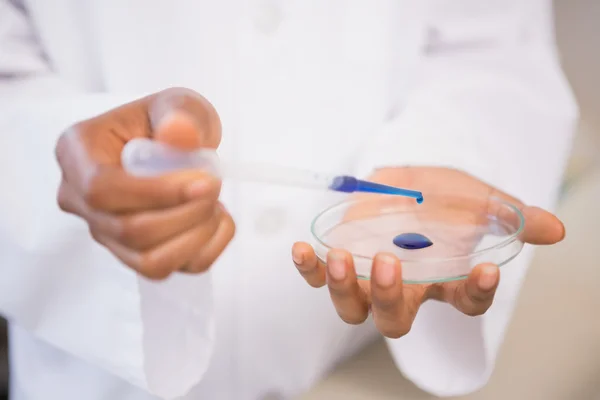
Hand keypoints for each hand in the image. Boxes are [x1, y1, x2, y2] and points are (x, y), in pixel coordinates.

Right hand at [55, 87, 234, 278]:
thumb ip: (181, 113)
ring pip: (149, 261)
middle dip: (186, 213)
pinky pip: (170, 270)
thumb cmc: (167, 121)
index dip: (156, 193)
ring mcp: (106, 234)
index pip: (102, 190)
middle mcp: (81, 200)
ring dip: (196, 235)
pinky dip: (205, 249)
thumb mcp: (178, 103)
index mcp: (78, 153)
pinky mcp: (133, 255)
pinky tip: (216, 218)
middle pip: (128, 231)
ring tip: (215, 202)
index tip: (204, 181)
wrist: (172, 146)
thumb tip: (178, 134)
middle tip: (216, 184)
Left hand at [292, 167, 564, 337]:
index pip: (466, 300)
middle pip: (397, 319)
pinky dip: (310, 269)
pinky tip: (302, 250)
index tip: (485, 268)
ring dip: (344, 289)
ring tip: (342, 258)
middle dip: (392, 299)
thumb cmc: (447, 196)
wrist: (410, 180)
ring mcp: (370, 279)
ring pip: (354, 307)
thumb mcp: (481, 200)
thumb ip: (514, 215)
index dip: (476, 291)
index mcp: (446, 279)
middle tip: (391, 264)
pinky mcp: (341, 261)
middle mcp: (407, 289)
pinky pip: (320, 276)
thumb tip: (555, 230)